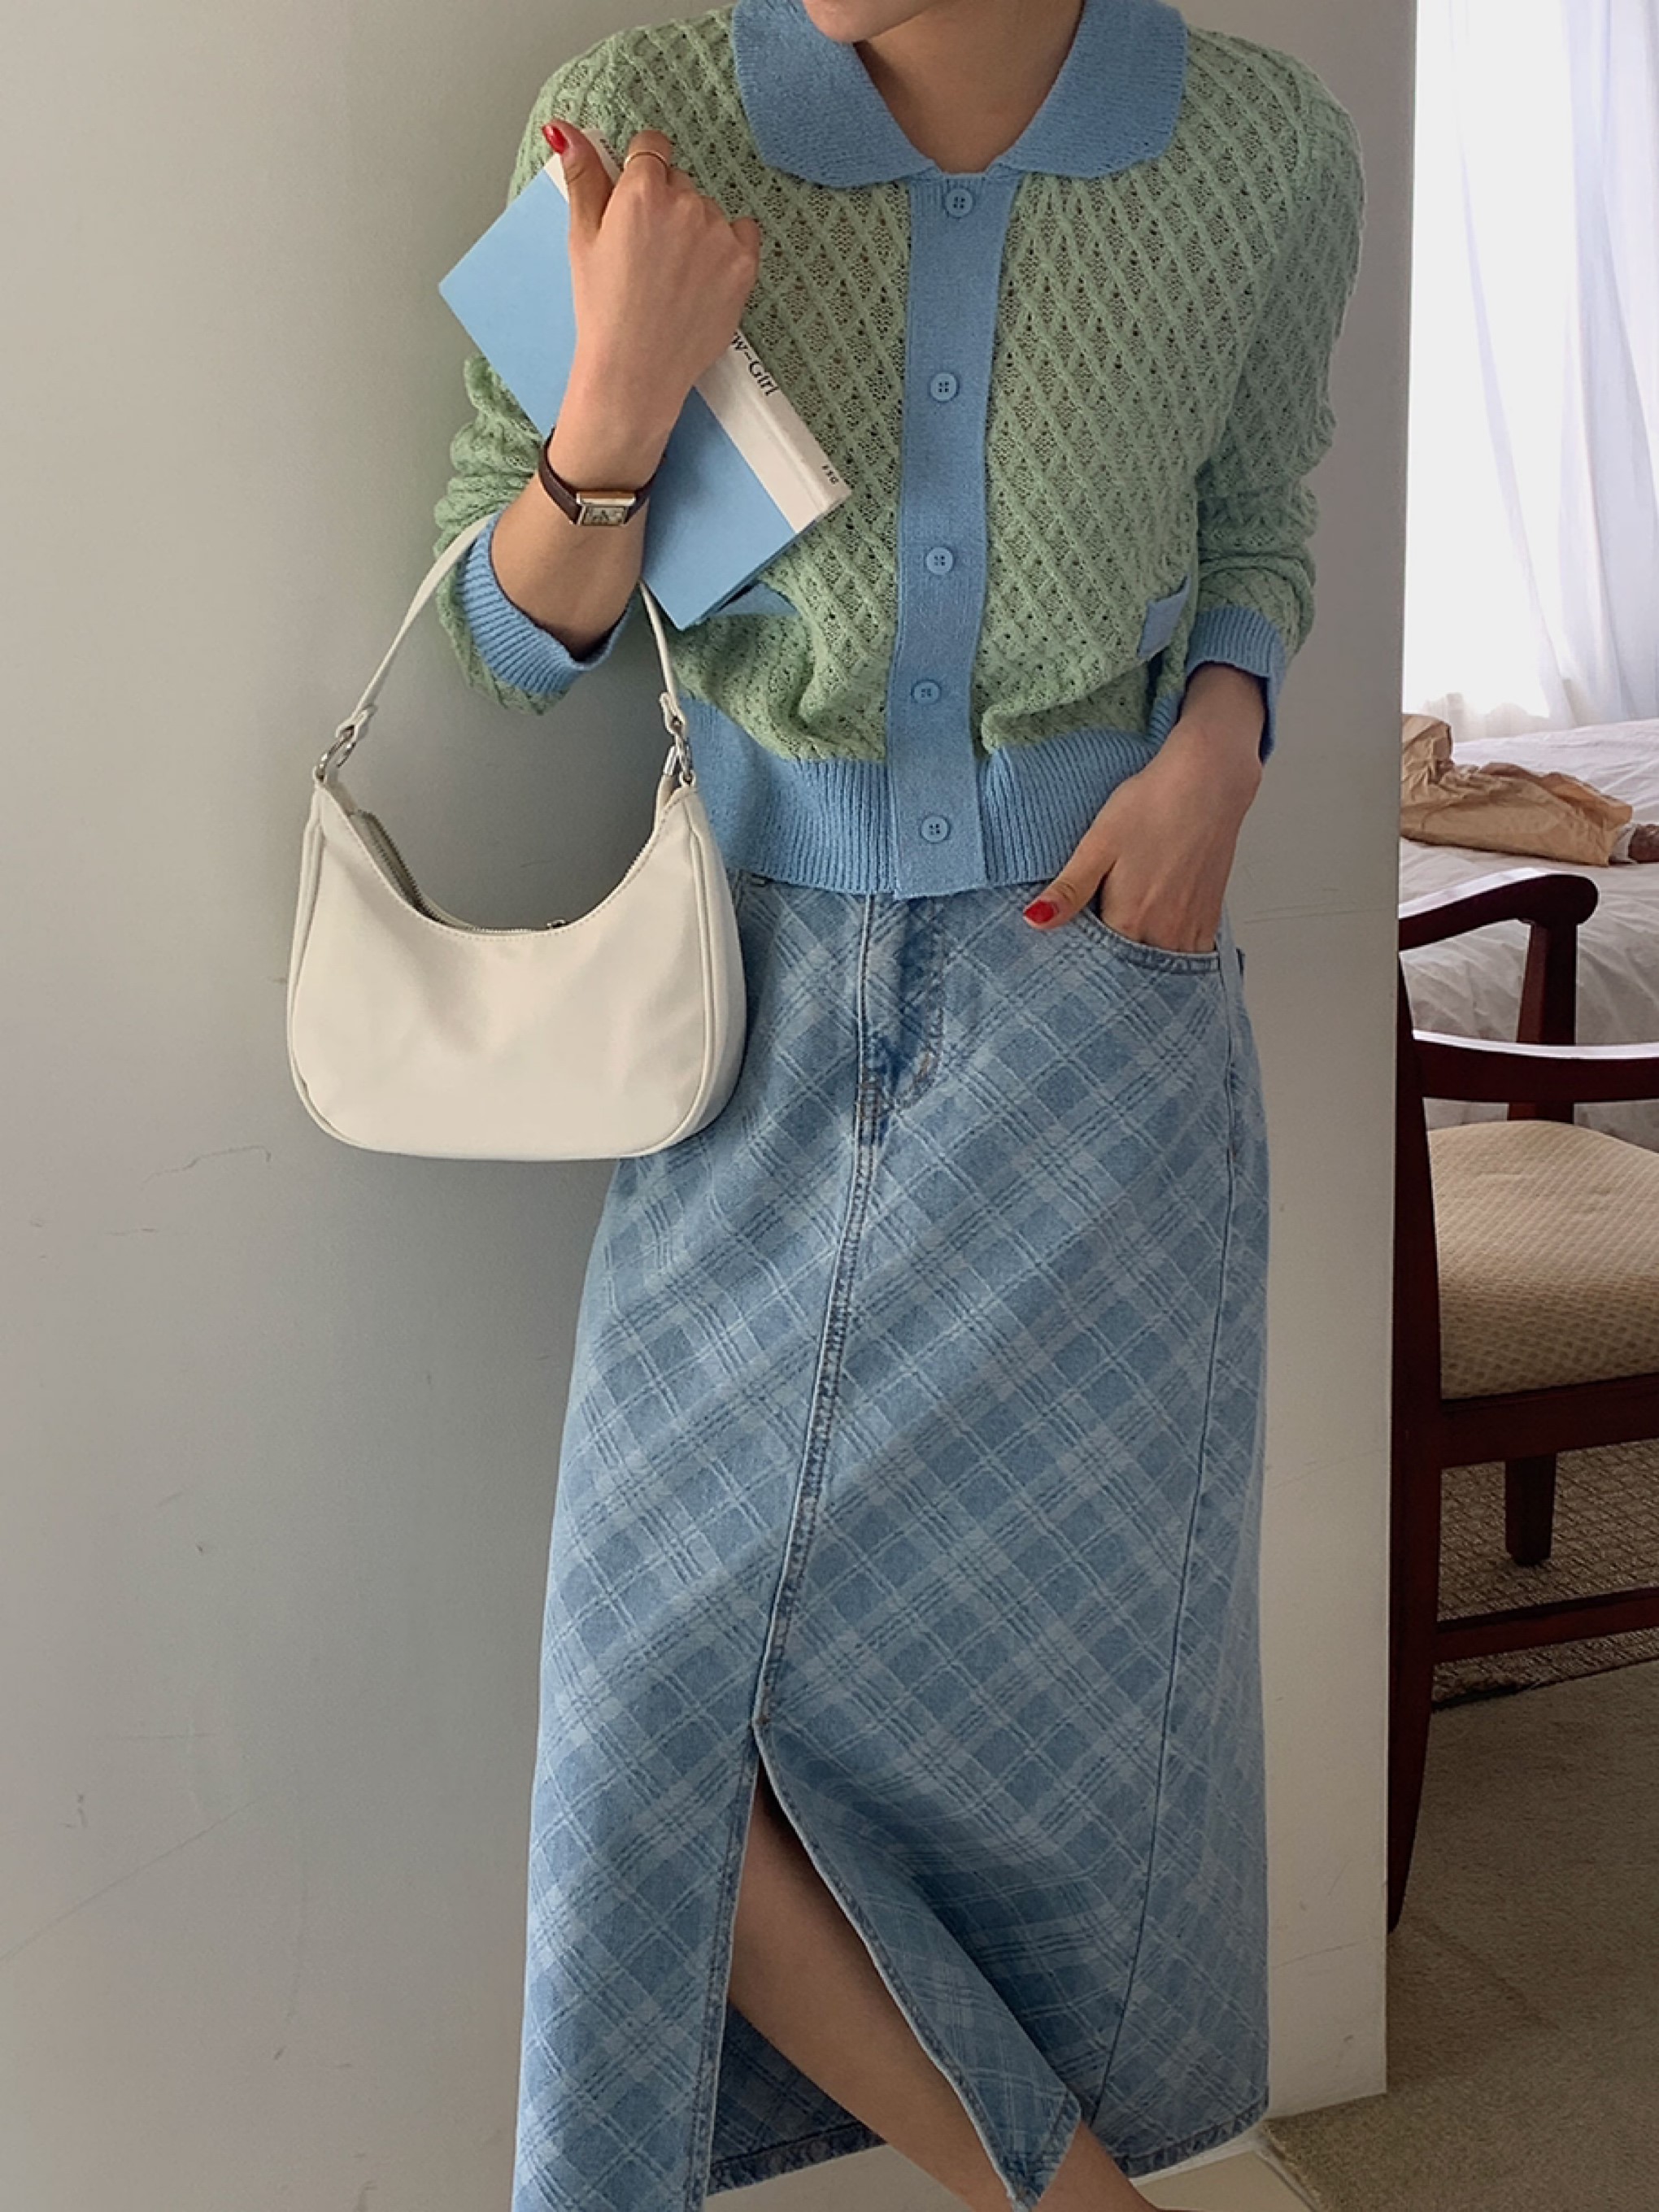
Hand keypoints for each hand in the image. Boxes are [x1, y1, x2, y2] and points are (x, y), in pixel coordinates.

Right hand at [550, 120, 763, 439]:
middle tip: (648, 255)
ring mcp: (719, 234)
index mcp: (642, 191)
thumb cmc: (603, 308)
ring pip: (709, 211)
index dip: (642, 174)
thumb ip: (582, 177)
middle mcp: (686, 203)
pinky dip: (728, 248)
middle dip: (666, 206)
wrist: (637, 370)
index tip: (636, 206)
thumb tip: (566, 129)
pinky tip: (703, 278)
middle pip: (680, 182)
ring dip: (696, 231)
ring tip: (673, 276)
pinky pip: (743, 234)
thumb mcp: (582, 238)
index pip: (652, 147)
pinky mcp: (744, 264)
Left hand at [1021, 674, 1265, 952]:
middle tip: (1091, 968)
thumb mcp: (1098, 844)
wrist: (1207, 782)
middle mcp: (1165, 932)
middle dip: (1111, 977)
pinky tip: (1155, 945)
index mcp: (1130, 919)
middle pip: (1131, 974)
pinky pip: (1189, 957)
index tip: (1067, 969)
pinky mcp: (1209, 918)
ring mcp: (1191, 928)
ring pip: (1161, 970)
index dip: (1081, 969)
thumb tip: (1034, 922)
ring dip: (1142, 972)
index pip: (1097, 967)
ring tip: (1122, 961)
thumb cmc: (1151, 806)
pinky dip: (1170, 959)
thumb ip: (1070, 890)